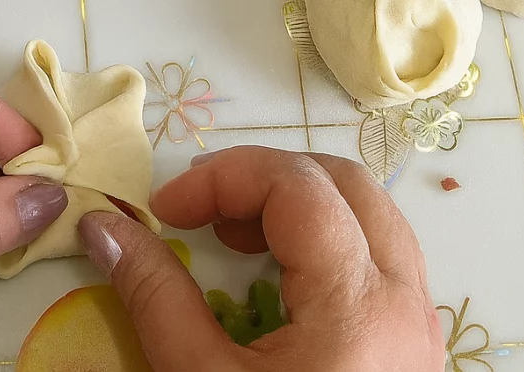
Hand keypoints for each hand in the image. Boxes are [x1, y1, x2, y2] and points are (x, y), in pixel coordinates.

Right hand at [78, 146, 443, 371]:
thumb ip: (154, 294)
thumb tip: (105, 228)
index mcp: (357, 303)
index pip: (297, 186)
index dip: (224, 177)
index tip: (166, 210)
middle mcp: (404, 299)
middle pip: (344, 183)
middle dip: (264, 180)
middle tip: (203, 213)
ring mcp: (418, 322)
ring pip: (369, 215)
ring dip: (298, 206)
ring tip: (234, 241)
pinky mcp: (413, 345)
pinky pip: (379, 257)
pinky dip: (325, 242)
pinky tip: (278, 281)